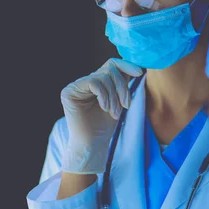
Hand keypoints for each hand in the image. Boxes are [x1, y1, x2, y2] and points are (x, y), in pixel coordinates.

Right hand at [61, 58, 142, 173]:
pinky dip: (103, 95)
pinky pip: (93, 82)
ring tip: (115, 112)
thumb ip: (123, 83)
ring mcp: (76, 86)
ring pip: (103, 76)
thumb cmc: (106, 126)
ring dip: (114, 96)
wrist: (92, 144)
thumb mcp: (119, 100)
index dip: (126, 65)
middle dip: (122, 87)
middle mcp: (85, 81)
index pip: (112, 64)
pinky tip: (105, 108)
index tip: (140, 73)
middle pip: (109, 69)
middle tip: (126, 105)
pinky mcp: (68, 92)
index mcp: (97, 82)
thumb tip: (138, 66)